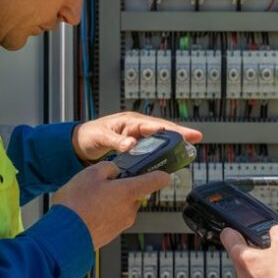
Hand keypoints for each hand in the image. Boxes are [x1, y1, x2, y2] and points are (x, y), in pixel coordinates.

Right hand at [53, 162, 169, 248]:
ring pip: (122, 206)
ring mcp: (122, 224)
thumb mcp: (91, 173)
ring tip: (89, 199)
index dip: (160, 174)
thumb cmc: (77, 204)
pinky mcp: (112, 234)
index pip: (157, 180)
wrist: (65, 235)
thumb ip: (109, 168)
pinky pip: (112, 218)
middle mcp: (130, 210)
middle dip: (122, 187)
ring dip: (111, 201)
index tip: (161, 172)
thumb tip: (115, 171)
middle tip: (102, 184)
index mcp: (129, 192)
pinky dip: (104, 213)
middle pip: (134, 193)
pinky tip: (88, 210)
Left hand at [71, 112, 202, 163]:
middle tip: (197, 138)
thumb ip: (116, 142)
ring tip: (191, 146)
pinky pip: (153, 145)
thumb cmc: (89, 135)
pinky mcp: (136, 143)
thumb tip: (131, 145)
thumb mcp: (101, 137)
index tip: (184, 134)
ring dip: (175, 141)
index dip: (170, 129)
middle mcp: (136, 125)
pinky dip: (164, 149)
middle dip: (180, 133)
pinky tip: (173, 156)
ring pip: (160, 137)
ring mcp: (137, 134)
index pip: (154, 125)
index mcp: (130, 121)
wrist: (81, 142)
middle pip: (162, 129)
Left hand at [220, 226, 277, 277]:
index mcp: (243, 259)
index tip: (237, 228)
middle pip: (243, 254)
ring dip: (265, 262)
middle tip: (270, 243)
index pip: (228, 237)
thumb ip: (277, 231)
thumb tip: (277, 232)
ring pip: (254, 269)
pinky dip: (272, 276)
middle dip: (256, 247)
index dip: (234, 229)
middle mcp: (243, 276)